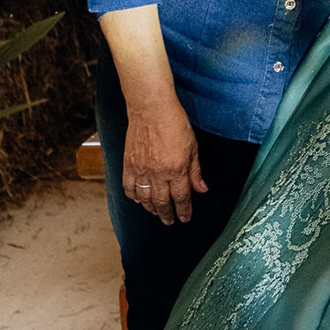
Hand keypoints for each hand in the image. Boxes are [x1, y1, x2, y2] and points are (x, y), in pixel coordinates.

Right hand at [122, 93, 207, 224]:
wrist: (151, 108)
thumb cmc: (174, 123)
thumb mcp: (193, 146)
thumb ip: (195, 170)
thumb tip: (201, 189)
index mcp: (177, 168)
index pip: (182, 197)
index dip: (184, 211)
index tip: (185, 218)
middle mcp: (158, 172)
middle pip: (162, 202)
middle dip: (167, 215)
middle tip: (170, 221)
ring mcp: (141, 169)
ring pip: (145, 199)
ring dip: (151, 209)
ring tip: (156, 213)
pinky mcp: (128, 164)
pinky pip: (129, 188)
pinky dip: (134, 197)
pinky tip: (139, 200)